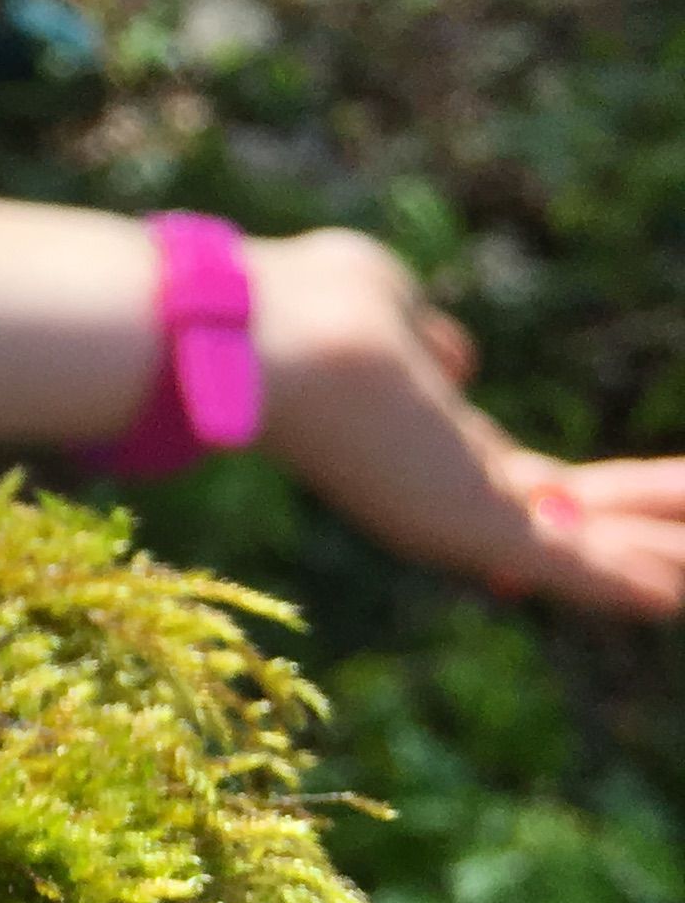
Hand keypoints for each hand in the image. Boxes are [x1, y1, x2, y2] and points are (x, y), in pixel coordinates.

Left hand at [250, 227, 684, 616]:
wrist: (259, 342)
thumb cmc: (304, 307)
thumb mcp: (387, 308)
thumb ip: (423, 339)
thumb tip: (452, 357)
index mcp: (430, 438)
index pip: (520, 474)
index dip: (578, 493)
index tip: (642, 499)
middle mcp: (448, 486)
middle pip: (566, 518)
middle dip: (638, 530)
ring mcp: (460, 511)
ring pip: (583, 547)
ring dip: (652, 555)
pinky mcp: (470, 527)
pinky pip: (568, 564)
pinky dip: (619, 581)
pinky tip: (669, 594)